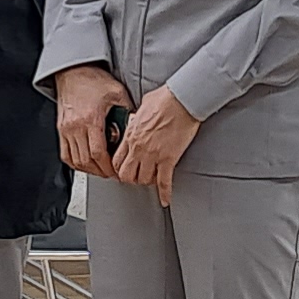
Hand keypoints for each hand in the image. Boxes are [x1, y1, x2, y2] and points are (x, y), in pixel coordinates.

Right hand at [53, 65, 129, 178]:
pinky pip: (65, 154)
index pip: (98, 153)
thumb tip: (136, 126)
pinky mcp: (61, 129)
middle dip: (100, 171)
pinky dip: (75, 162)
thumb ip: (127, 111)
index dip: (108, 166)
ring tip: (100, 170)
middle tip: (111, 173)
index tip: (116, 170)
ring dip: (88, 169)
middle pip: (86, 161)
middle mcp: (76, 126)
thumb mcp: (117, 93)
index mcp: (91, 119)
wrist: (73, 71)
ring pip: (75, 160)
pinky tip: (85, 163)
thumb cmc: (93, 80)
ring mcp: (66, 129)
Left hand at [110, 87, 199, 202]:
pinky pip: (164, 182)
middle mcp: (139, 148)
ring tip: (151, 181)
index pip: (117, 161)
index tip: (122, 171)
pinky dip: (165, 193)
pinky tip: (165, 200)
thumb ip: (136, 118)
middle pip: (126, 175)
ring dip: (147, 182)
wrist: (182, 99)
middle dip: (130, 179)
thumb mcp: (142, 107)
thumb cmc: (165, 99)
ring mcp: (153, 155)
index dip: (118, 169)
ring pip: (144, 180)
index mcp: (131, 135)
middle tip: (136, 178)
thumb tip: (136, 119)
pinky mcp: (169, 158)